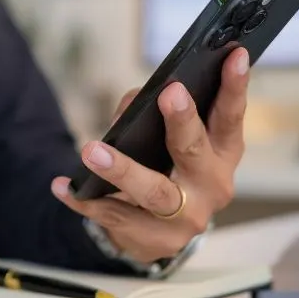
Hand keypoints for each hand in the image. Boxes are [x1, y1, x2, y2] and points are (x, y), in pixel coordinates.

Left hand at [52, 47, 250, 263]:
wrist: (155, 233)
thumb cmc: (166, 169)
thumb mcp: (170, 142)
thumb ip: (152, 115)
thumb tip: (136, 101)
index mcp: (222, 153)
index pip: (230, 117)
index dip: (235, 86)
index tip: (235, 55)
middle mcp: (212, 186)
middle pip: (195, 152)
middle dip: (182, 122)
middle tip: (169, 93)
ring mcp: (186, 218)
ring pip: (155, 192)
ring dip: (122, 169)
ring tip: (92, 151)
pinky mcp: (156, 241)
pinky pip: (115, 216)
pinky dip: (86, 200)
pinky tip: (63, 187)